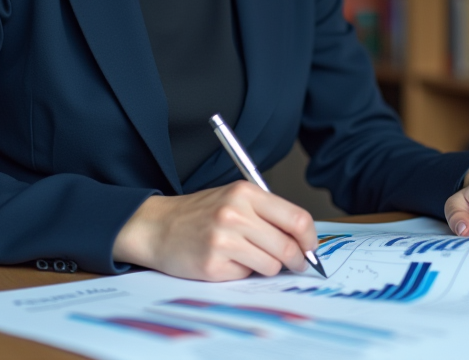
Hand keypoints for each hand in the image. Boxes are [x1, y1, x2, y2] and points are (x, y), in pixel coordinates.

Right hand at [113, 181, 316, 280]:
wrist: (157, 227)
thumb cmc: (200, 214)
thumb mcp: (235, 199)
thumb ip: (267, 214)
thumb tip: (303, 240)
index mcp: (246, 193)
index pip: (296, 218)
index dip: (310, 238)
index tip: (310, 248)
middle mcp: (235, 214)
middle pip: (287, 246)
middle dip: (297, 260)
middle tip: (296, 264)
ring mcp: (223, 240)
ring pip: (271, 265)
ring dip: (266, 266)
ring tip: (247, 256)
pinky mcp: (213, 265)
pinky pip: (245, 276)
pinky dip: (242, 272)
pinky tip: (225, 261)